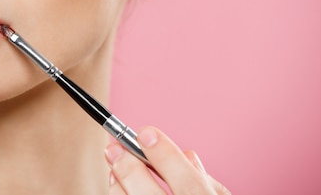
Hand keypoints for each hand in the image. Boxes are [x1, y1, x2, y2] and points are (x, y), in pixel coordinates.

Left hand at [104, 126, 229, 194]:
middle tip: (115, 147)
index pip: (187, 180)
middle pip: (147, 194)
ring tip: (115, 168)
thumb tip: (187, 154)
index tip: (146, 132)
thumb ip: (206, 183)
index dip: (164, 154)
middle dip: (128, 165)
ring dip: (117, 184)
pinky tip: (118, 188)